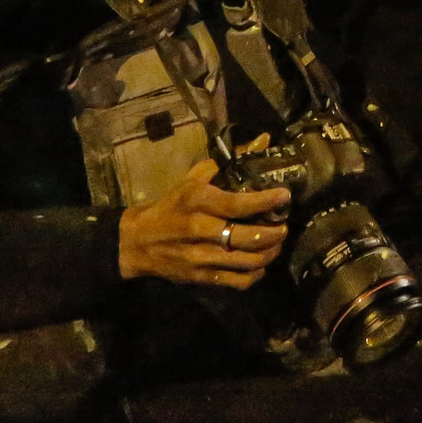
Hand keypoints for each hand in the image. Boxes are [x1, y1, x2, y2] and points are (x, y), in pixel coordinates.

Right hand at [116, 158, 289, 288]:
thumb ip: (230, 162)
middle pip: (248, 237)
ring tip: (276, 243)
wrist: (137, 242)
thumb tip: (263, 140)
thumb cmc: (170, 206)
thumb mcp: (193, 179)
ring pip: (248, 261)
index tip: (285, 196)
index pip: (238, 204)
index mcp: (197, 201)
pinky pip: (238, 282)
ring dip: (270, 252)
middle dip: (275, 232)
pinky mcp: (201, 278)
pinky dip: (256, 274)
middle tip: (284, 224)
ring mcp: (200, 258)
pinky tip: (260, 263)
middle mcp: (200, 230)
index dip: (266, 202)